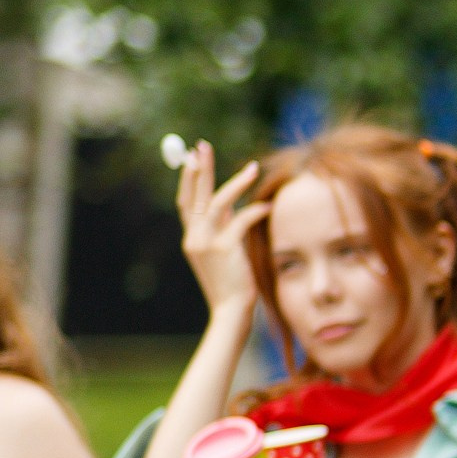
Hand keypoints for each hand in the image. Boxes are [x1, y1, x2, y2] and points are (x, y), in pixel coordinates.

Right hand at [175, 142, 267, 323]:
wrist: (231, 313)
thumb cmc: (232, 284)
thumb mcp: (224, 252)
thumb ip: (223, 228)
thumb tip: (230, 204)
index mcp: (192, 238)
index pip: (186, 202)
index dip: (188, 179)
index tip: (192, 156)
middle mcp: (194, 238)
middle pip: (195, 195)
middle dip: (199, 168)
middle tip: (202, 145)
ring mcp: (207, 243)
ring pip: (218, 203)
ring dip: (236, 183)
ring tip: (253, 167)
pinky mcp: (225, 250)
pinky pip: (241, 220)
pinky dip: (256, 211)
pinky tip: (269, 206)